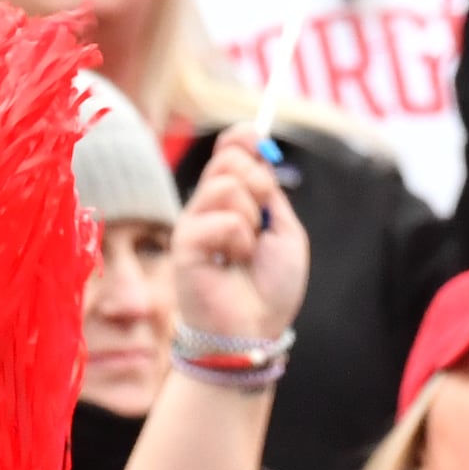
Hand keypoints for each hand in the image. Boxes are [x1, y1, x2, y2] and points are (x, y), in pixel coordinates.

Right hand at [172, 129, 312, 346]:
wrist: (255, 330)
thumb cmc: (270, 289)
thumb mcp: (285, 232)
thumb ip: (271, 193)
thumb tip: (260, 152)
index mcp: (232, 202)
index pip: (228, 152)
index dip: (243, 139)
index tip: (258, 140)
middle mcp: (208, 207)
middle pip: (228, 160)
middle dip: (258, 182)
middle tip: (262, 220)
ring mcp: (193, 223)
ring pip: (226, 185)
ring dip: (250, 218)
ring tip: (247, 251)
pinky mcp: (184, 242)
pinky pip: (222, 219)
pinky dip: (238, 240)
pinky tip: (232, 263)